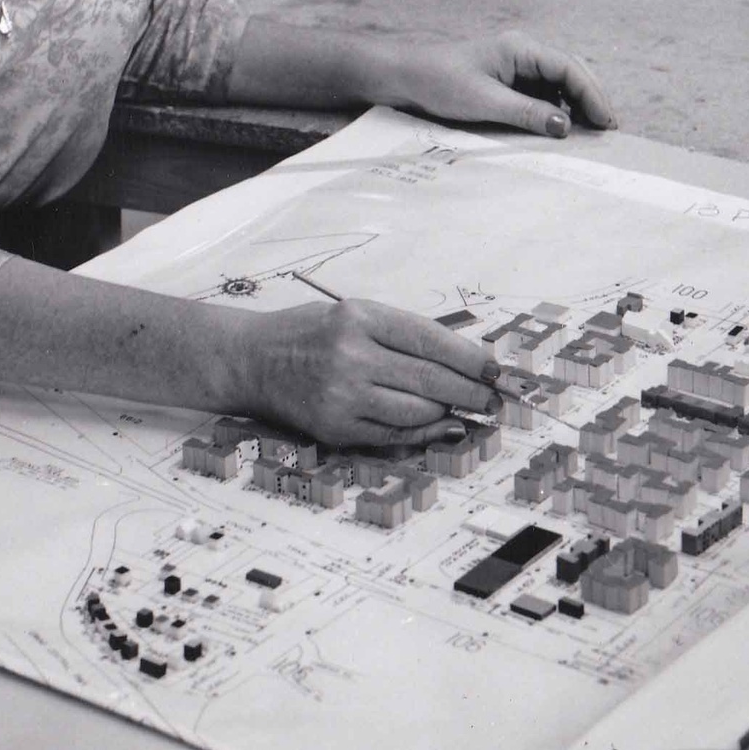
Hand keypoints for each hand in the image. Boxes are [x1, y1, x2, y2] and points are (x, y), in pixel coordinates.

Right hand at [235, 298, 501, 446]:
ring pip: (416, 412)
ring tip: (468, 409)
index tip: (495, 370)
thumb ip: (403, 334)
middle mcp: (350, 356)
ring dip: (449, 413)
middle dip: (470, 391)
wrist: (253, 360)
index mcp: (359, 319)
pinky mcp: (336, 428)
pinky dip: (424, 433)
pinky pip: (393, 435)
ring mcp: (342, 396)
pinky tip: (443, 426)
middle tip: (495, 399)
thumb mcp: (355, 314)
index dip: (470, 358)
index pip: (429, 340)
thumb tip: (464, 361)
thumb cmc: (311, 333)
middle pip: (429, 380)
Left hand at [379, 31, 617, 137]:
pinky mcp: (508, 82)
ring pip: (559, 84)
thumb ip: (527, 113)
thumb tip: (565, 127)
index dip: (592, 95)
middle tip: (609, 130)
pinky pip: (542, 94)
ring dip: (576, 106)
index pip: (569, 67)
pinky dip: (556, 110)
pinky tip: (561, 129)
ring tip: (591, 133)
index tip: (606, 121)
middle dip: (592, 99)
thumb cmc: (439, 82)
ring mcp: (517, 66)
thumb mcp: (484, 101)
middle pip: (571, 72)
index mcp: (520, 47)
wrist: (404, 78)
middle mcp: (524, 52)